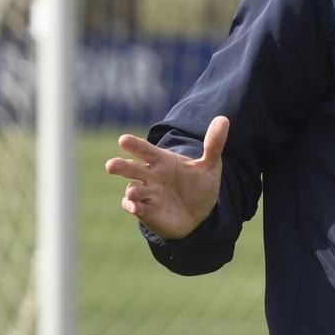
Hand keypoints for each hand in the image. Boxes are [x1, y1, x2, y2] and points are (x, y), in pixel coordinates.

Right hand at [105, 116, 228, 238]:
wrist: (201, 215)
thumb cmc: (200, 186)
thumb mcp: (210, 165)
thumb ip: (213, 143)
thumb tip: (223, 118)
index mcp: (163, 160)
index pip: (146, 150)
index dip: (135, 145)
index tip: (123, 139)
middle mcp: (151, 175)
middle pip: (131, 168)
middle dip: (121, 166)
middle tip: (111, 165)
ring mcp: (147, 193)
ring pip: (132, 189)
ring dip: (132, 191)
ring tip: (133, 192)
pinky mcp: (146, 211)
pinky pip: (135, 208)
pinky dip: (133, 207)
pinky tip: (136, 208)